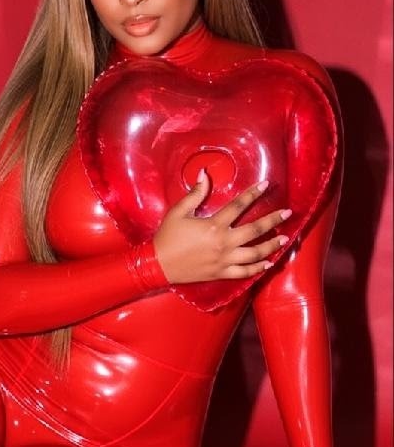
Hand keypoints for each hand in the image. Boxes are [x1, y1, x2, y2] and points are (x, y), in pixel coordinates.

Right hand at [153, 171, 290, 283]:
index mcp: (214, 225)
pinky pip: (244, 272)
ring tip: (284, 238)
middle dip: (273, 220)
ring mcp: (224, 260)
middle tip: (288, 213)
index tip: (266, 185)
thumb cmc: (167, 237)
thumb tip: (205, 174)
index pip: (239, 206)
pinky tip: (268, 263)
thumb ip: (195, 193)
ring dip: (271, 245)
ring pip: (254, 253)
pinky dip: (258, 268)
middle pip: (255, 230)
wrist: (158, 265)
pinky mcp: (221, 273)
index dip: (253, 194)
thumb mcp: (178, 212)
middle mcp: (223, 243)